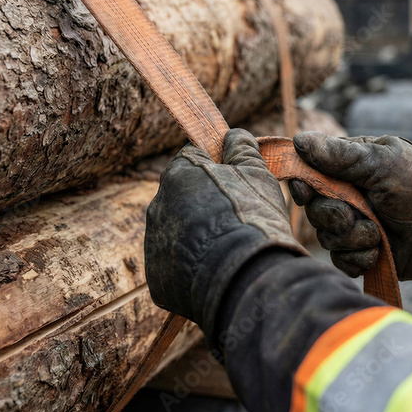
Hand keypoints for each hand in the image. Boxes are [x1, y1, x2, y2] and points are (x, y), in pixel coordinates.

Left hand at [145, 129, 307, 338]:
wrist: (245, 277)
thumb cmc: (253, 218)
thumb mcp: (257, 173)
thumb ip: (242, 148)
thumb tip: (234, 134)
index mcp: (180, 173)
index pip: (193, 159)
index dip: (216, 169)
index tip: (234, 183)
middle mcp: (158, 205)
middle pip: (183, 198)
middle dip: (204, 205)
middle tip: (235, 220)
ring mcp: (155, 243)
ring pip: (177, 232)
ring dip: (197, 237)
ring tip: (228, 250)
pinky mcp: (157, 276)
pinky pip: (174, 266)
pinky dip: (192, 268)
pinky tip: (216, 271)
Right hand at [289, 132, 411, 296]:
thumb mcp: (382, 164)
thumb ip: (340, 156)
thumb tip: (298, 140)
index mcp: (352, 167)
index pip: (310, 172)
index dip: (304, 183)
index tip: (307, 189)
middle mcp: (350, 196)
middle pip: (313, 209)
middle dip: (333, 216)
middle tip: (357, 216)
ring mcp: (357, 226)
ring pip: (326, 238)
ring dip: (352, 238)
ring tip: (379, 235)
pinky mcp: (364, 254)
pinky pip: (342, 261)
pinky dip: (359, 258)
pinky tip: (380, 252)